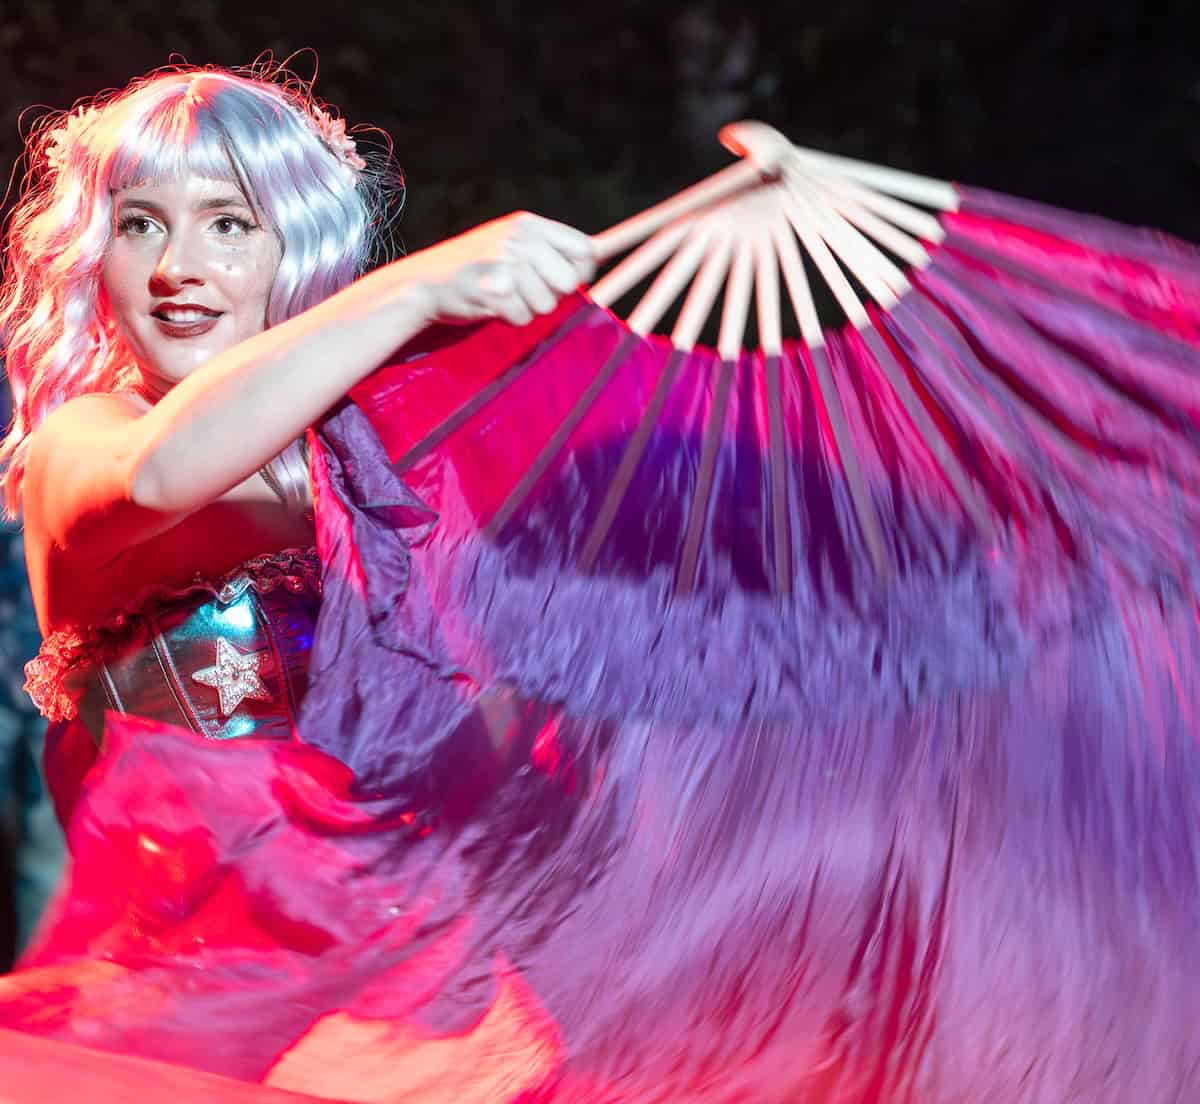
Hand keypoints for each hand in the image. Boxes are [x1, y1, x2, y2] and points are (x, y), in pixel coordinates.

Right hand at [404, 212, 595, 327]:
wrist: (423, 282)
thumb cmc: (476, 269)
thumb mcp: (514, 246)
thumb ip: (551, 250)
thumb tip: (600, 254)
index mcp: (529, 224)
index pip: (584, 250)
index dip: (580, 273)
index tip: (562, 282)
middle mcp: (519, 237)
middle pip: (568, 283)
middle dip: (550, 296)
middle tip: (522, 292)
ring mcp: (504, 259)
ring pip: (546, 305)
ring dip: (527, 309)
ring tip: (502, 296)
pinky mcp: (490, 285)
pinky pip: (522, 316)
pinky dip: (509, 318)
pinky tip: (489, 305)